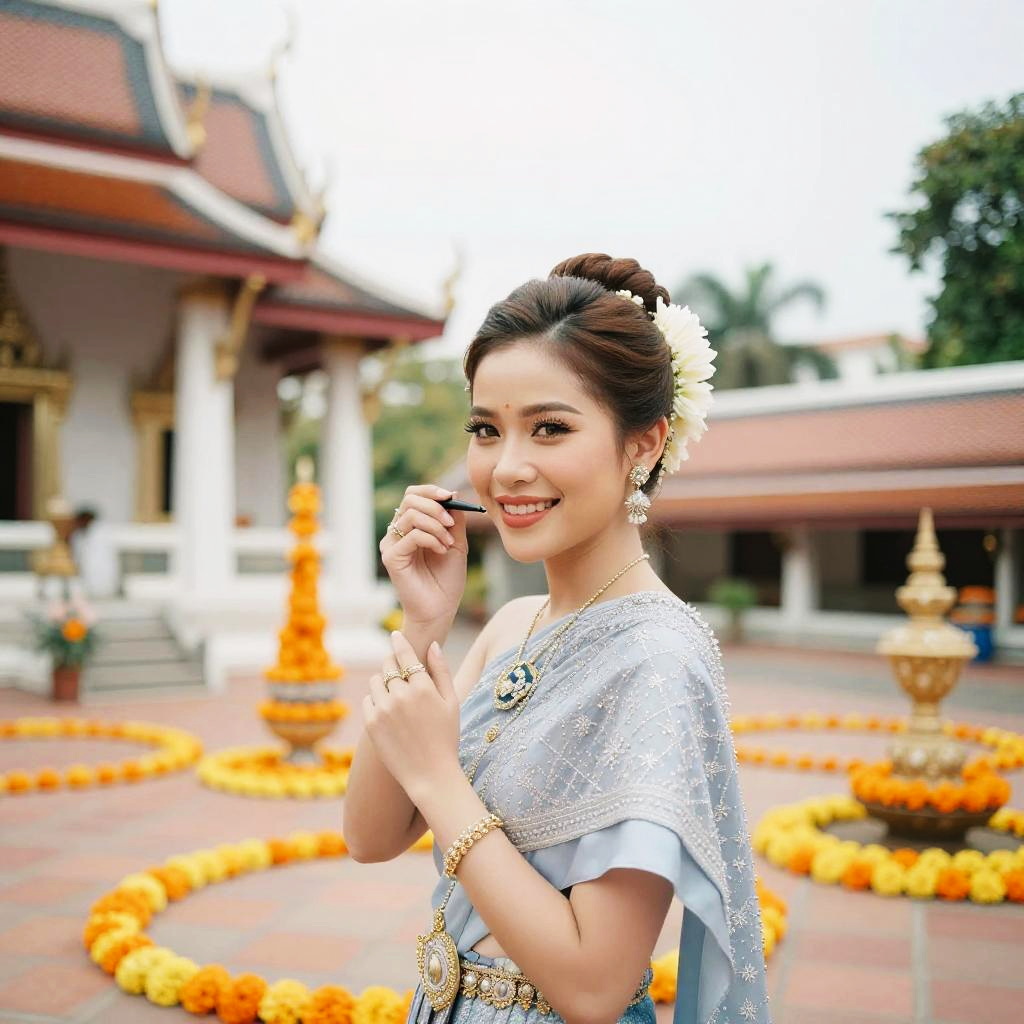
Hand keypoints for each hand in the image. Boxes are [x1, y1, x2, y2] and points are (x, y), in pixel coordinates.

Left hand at [362, 631, 460, 799]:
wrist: (430, 774)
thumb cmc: (446, 737)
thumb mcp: (452, 702)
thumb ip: (442, 671)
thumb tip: (432, 645)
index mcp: (423, 687)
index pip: (406, 655)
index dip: (399, 642)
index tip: (395, 635)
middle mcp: (401, 695)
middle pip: (388, 666)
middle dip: (392, 664)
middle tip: (398, 671)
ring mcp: (384, 709)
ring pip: (376, 681)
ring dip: (383, 683)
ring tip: (395, 696)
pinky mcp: (371, 723)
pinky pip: (368, 700)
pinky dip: (375, 701)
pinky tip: (388, 712)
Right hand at [379, 484, 467, 628]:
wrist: (441, 608)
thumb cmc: (447, 579)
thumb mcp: (456, 542)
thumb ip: (453, 519)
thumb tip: (452, 495)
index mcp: (410, 526)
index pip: (413, 495)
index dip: (431, 491)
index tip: (450, 496)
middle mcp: (397, 532)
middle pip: (409, 499)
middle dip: (435, 506)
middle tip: (451, 523)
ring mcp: (391, 544)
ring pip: (411, 515)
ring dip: (436, 525)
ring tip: (448, 542)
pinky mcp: (391, 557)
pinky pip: (412, 535)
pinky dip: (432, 539)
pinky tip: (441, 551)